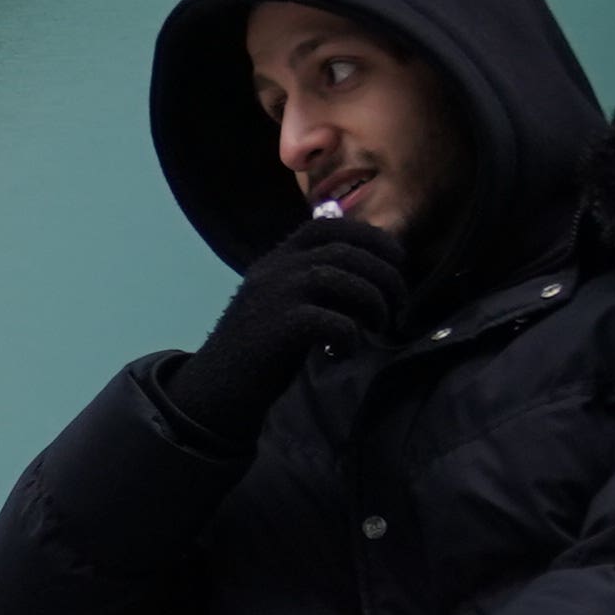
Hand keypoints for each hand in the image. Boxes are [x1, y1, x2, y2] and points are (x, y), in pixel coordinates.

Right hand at [155, 210, 408, 451]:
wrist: (217, 389)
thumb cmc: (261, 349)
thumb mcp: (285, 303)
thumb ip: (314, 283)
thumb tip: (370, 273)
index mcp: (277, 259)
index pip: (328, 225)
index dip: (370, 236)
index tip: (396, 260)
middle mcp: (275, 268)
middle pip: (345, 251)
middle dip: (385, 275)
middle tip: (397, 304)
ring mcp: (275, 295)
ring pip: (341, 278)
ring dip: (373, 302)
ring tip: (379, 326)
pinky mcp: (279, 327)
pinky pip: (331, 320)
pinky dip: (350, 334)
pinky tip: (347, 350)